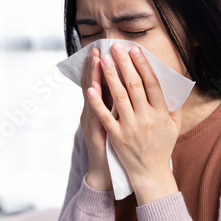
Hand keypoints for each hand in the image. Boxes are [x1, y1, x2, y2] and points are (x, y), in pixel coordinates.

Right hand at [80, 48, 111, 190]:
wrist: (103, 172)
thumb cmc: (112, 146)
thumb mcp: (112, 123)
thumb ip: (118, 106)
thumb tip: (129, 86)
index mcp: (98, 108)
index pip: (99, 81)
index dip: (100, 66)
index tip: (104, 49)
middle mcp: (91, 111)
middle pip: (93, 83)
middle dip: (96, 65)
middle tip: (98, 48)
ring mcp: (91, 121)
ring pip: (91, 95)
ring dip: (93, 76)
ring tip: (96, 59)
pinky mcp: (95, 133)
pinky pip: (94, 115)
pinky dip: (93, 102)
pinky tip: (91, 89)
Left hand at [86, 43, 181, 204]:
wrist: (150, 174)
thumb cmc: (162, 147)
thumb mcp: (174, 127)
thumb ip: (174, 106)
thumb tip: (171, 85)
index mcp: (161, 113)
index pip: (152, 84)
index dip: (143, 65)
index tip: (134, 50)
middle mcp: (146, 118)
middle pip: (134, 85)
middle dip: (124, 64)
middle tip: (115, 46)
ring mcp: (130, 127)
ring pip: (119, 97)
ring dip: (110, 76)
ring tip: (103, 59)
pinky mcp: (116, 136)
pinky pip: (104, 117)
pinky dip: (97, 102)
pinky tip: (90, 88)